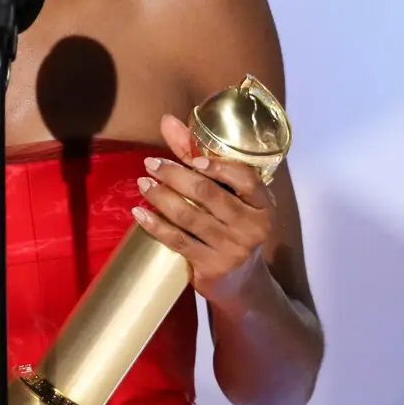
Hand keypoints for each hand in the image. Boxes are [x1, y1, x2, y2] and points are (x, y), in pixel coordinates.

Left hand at [131, 113, 276, 309]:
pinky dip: (155, 225)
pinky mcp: (211, 267)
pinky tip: (139, 213)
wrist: (241, 283)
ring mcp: (232, 249)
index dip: (217, 165)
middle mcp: (252, 226)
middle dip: (175, 175)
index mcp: (263, 204)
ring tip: (143, 183)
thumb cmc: (231, 228)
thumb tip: (167, 121)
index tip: (191, 158)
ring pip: (189, 215)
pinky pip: (177, 240)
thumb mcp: (228, 196)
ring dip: (160, 197)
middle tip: (151, 163)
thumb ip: (199, 157)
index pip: (245, 177)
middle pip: (208, 193)